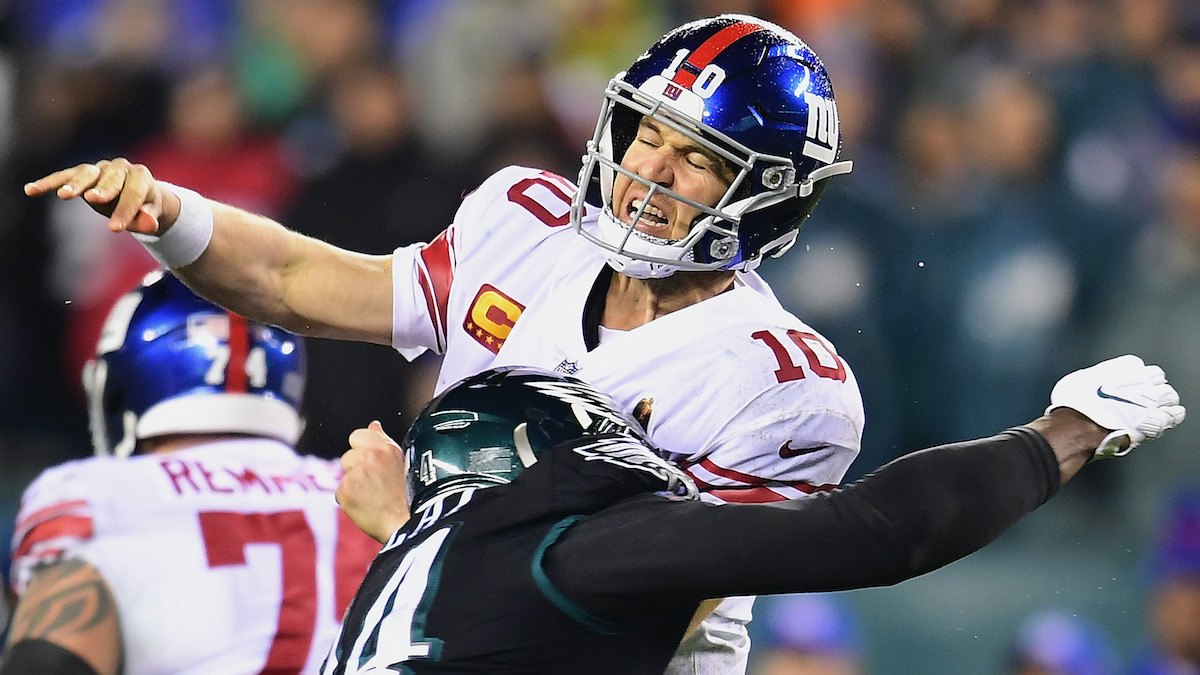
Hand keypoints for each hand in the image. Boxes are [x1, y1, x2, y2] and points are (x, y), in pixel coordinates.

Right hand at [23, 158, 177, 234]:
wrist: (139, 193)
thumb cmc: (145, 206)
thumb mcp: (151, 214)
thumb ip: (149, 219)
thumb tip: (150, 224)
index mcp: (140, 176)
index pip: (133, 194)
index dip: (125, 211)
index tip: (115, 229)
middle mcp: (120, 167)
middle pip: (110, 179)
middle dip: (103, 190)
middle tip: (94, 200)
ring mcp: (99, 168)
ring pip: (85, 174)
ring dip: (74, 184)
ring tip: (64, 195)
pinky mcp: (82, 173)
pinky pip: (64, 176)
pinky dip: (48, 183)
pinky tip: (31, 190)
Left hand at [337, 421, 410, 542]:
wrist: (405, 523)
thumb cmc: (408, 495)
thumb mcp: (401, 462)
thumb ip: (383, 442)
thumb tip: (373, 425)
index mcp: (385, 447)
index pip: (357, 436)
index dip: (363, 450)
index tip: (373, 464)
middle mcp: (370, 457)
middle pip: (348, 458)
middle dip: (356, 470)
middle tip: (376, 485)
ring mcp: (356, 474)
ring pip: (344, 476)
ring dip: (353, 485)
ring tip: (373, 497)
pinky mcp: (346, 491)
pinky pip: (341, 493)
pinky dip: (350, 501)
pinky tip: (366, 506)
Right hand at [1046, 355, 1185, 459]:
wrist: (1079, 426)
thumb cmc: (1074, 405)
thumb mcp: (1078, 380)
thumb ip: (1095, 377)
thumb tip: (1094, 381)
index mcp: (1125, 367)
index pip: (1137, 366)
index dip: (1132, 376)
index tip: (1126, 385)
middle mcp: (1142, 379)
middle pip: (1157, 378)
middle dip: (1152, 387)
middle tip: (1144, 398)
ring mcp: (1152, 400)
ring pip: (1170, 396)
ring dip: (1164, 402)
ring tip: (1157, 410)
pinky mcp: (1157, 420)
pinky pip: (1173, 416)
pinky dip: (1170, 417)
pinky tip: (1164, 420)